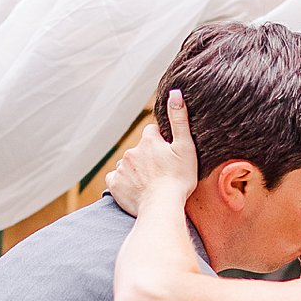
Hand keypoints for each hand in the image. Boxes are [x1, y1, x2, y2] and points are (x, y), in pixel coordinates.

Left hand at [107, 91, 199, 215]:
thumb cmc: (178, 180)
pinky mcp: (115, 184)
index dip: (161, 144)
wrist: (162, 208)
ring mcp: (121, 168)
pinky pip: (116, 179)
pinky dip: (123, 183)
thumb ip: (179, 119)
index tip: (168, 156)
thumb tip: (175, 92)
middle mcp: (131, 151)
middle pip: (140, 150)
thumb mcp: (186, 148)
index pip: (152, 134)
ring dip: (136, 170)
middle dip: (148, 158)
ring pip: (128, 164)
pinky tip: (134, 190)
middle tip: (161, 174)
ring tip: (149, 184)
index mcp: (148, 140)